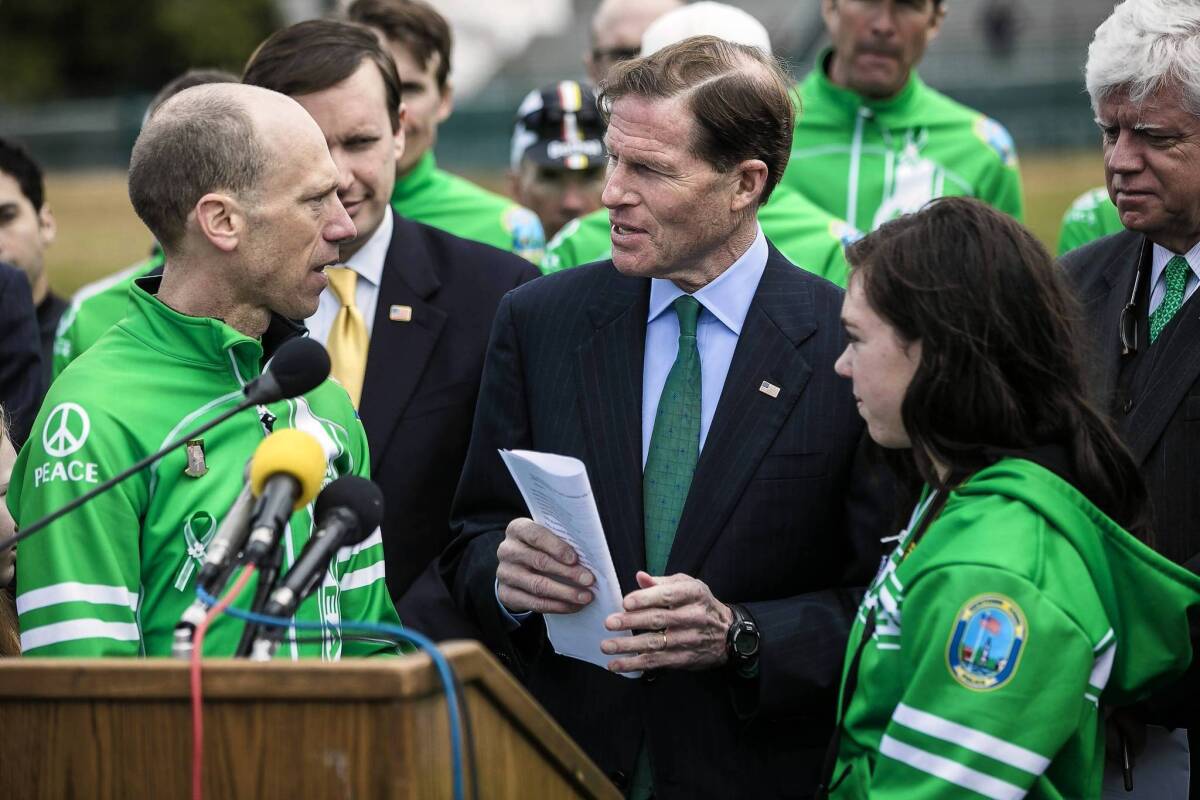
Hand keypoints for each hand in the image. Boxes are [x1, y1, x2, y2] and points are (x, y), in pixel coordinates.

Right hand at [495, 518, 594, 613]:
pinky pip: (534, 603)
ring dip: (565, 593)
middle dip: (568, 572)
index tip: (575, 559)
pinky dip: (557, 606)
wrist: (516, 568)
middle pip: (539, 562)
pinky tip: (572, 606)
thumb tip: (589, 557)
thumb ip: (562, 542)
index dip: (557, 547)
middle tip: (588, 580)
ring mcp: (504, 573)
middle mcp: (507, 550)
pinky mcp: (506, 594)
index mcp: (517, 529)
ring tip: (585, 597)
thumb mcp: (547, 539)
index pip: (536, 535)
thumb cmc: (539, 548)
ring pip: (537, 585)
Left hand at [601, 571, 732, 672]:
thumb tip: (640, 577)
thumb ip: (662, 583)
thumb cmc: (700, 604)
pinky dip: (634, 664)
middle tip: (610, 622)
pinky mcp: (683, 659)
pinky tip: (616, 664)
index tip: (626, 602)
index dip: (646, 598)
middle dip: (632, 621)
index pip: (668, 595)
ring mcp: (688, 640)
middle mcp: (693, 617)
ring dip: (628, 646)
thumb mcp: (688, 586)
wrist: (728, 634)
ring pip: (655, 643)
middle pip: (659, 619)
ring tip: (606, 645)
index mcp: (694, 594)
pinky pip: (656, 662)